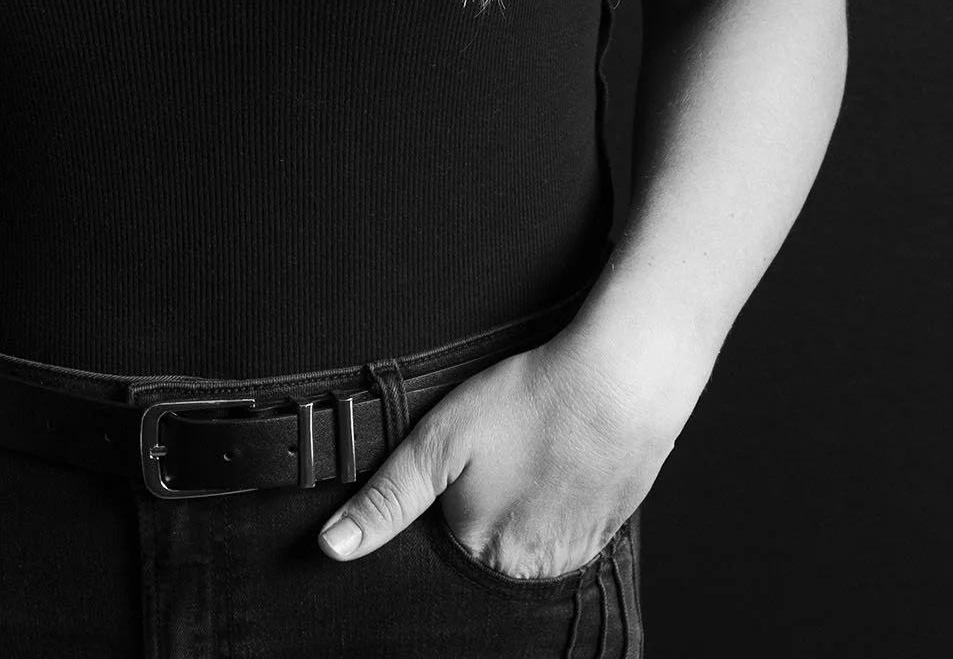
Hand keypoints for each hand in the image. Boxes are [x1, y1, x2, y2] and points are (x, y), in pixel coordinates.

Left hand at [318, 322, 690, 578]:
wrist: (620, 384)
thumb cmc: (530, 404)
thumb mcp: (438, 441)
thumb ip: (387, 498)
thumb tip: (332, 548)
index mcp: (479, 551)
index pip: (441, 538)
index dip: (446, 492)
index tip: (463, 460)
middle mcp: (526, 569)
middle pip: (485, 544)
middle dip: (487, 503)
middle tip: (503, 450)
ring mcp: (571, 555)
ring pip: (528, 538)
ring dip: (525, 505)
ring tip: (533, 452)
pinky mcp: (606, 534)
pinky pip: (568, 529)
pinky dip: (561, 501)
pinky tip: (561, 462)